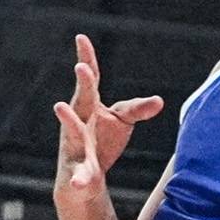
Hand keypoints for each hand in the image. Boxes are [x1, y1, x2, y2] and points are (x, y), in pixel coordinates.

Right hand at [50, 32, 160, 201]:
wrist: (83, 179)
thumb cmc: (101, 142)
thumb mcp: (122, 121)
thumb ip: (138, 109)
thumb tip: (160, 101)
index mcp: (89, 105)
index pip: (91, 79)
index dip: (86, 58)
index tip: (80, 37)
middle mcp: (78, 121)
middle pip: (81, 99)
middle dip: (83, 84)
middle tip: (82, 68)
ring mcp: (74, 145)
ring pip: (72, 131)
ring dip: (68, 119)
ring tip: (59, 106)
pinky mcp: (76, 170)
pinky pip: (79, 174)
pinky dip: (80, 178)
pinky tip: (81, 182)